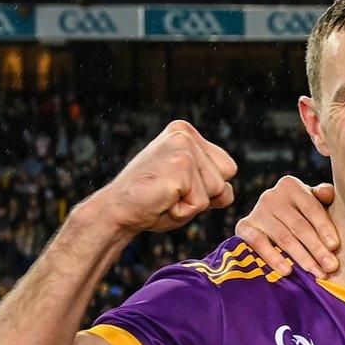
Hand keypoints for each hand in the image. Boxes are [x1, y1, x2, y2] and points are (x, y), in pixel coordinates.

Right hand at [94, 120, 236, 234]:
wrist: (116, 210)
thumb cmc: (152, 201)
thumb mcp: (189, 187)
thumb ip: (214, 182)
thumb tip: (227, 190)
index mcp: (185, 133)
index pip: (228, 167)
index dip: (209, 187)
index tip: (177, 186)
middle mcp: (184, 135)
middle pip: (226, 177)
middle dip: (204, 195)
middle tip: (170, 192)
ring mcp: (183, 149)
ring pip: (217, 190)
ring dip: (193, 204)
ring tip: (166, 196)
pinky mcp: (180, 167)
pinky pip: (202, 203)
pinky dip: (184, 211)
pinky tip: (162, 201)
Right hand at [235, 176, 338, 278]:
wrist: (269, 220)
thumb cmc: (300, 212)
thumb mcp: (313, 201)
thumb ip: (324, 196)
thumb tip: (328, 193)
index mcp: (291, 186)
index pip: (311, 208)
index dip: (325, 228)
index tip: (335, 246)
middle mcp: (271, 196)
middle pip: (298, 225)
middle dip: (317, 248)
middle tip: (330, 267)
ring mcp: (257, 211)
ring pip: (283, 237)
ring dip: (301, 257)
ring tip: (316, 273)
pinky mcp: (244, 227)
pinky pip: (258, 244)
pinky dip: (273, 258)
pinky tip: (287, 271)